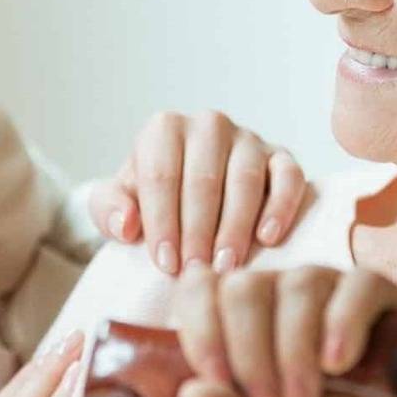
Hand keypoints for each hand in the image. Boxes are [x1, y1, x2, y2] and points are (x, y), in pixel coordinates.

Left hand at [89, 110, 305, 275]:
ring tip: (226, 266)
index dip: (162, 222)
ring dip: (235, 226)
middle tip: (196, 271)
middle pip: (202, 179)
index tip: (165, 264)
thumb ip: (108, 211)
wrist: (190, 199)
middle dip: (198, 230)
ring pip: (245, 179)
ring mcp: (248, 139)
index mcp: (164, 129)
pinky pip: (288, 176)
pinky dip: (281, 206)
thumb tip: (126, 224)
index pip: (161, 174)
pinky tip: (269, 238)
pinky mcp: (281, 157)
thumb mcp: (118, 205)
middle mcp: (208, 125)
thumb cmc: (153, 204)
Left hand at [168, 264, 396, 396]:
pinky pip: (358, 285)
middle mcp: (280, 294)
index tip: (217, 380)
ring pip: (298, 286)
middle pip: (244, 287)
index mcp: (239, 320)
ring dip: (293, 349)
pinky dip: (343, 322)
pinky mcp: (382, 297)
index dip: (201, 329)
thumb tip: (188, 392)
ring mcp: (331, 290)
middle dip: (249, 352)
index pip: (200, 288)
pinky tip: (337, 362)